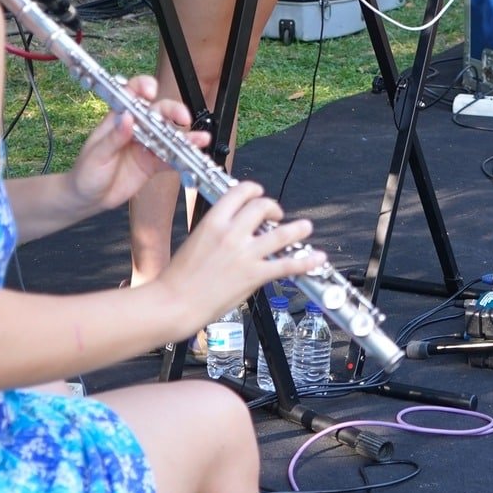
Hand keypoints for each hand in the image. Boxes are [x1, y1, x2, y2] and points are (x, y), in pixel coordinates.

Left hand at [67, 78, 207, 215]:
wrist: (88, 199)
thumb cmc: (86, 173)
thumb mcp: (96, 155)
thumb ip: (113, 138)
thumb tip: (127, 117)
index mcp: (118, 119)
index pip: (132, 94)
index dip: (143, 87)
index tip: (151, 92)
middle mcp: (136, 128)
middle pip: (158, 112)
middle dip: (172, 111)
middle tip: (183, 117)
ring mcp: (147, 145)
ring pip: (169, 134)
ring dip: (186, 135)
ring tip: (201, 138)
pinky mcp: (153, 164)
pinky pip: (171, 158)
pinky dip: (183, 157)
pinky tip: (195, 155)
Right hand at [164, 181, 323, 332]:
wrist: (175, 302)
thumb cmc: (180, 276)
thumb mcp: (195, 239)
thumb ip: (216, 230)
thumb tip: (233, 225)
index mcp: (214, 221)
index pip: (240, 192)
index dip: (253, 190)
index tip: (258, 194)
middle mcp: (232, 233)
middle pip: (262, 207)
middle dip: (273, 208)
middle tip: (276, 214)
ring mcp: (245, 254)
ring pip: (281, 234)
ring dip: (297, 228)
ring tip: (305, 227)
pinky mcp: (254, 275)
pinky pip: (287, 265)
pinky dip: (305, 261)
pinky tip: (316, 258)